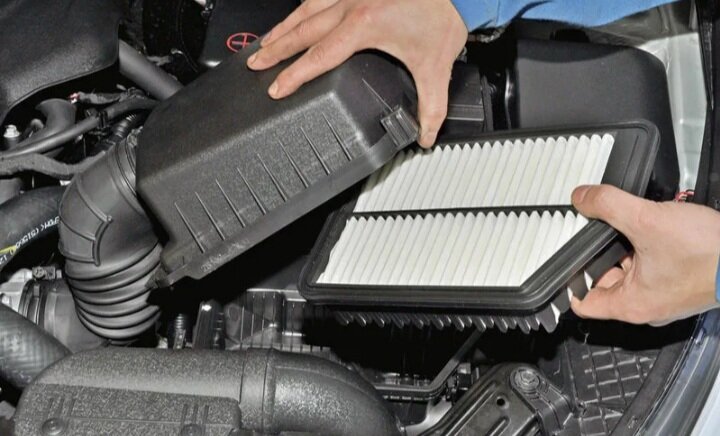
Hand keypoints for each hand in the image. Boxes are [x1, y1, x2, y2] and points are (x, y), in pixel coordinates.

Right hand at [246, 0, 467, 146]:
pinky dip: (304, 7)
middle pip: (301, 30)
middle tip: (255, 63)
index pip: (318, 57)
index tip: (276, 88)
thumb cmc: (444, 13)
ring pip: (305, 8)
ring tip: (265, 41)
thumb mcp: (436, 65)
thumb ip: (431, 105)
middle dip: (275, 49)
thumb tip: (426, 134)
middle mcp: (351, 3)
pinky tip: (298, 13)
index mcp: (364, 25)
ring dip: (284, 26)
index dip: (294, 75)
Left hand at [570, 185, 719, 325]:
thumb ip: (609, 206)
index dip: (567, 282)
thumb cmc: (710, 254)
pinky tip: (650, 226)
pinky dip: (646, 246)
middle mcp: (647, 305)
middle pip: (604, 280)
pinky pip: (651, 264)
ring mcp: (665, 294)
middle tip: (591, 229)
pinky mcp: (682, 280)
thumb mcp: (647, 220)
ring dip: (624, 246)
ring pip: (629, 269)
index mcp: (631, 305)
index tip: (559, 262)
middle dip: (598, 253)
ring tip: (624, 223)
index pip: (583, 304)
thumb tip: (582, 197)